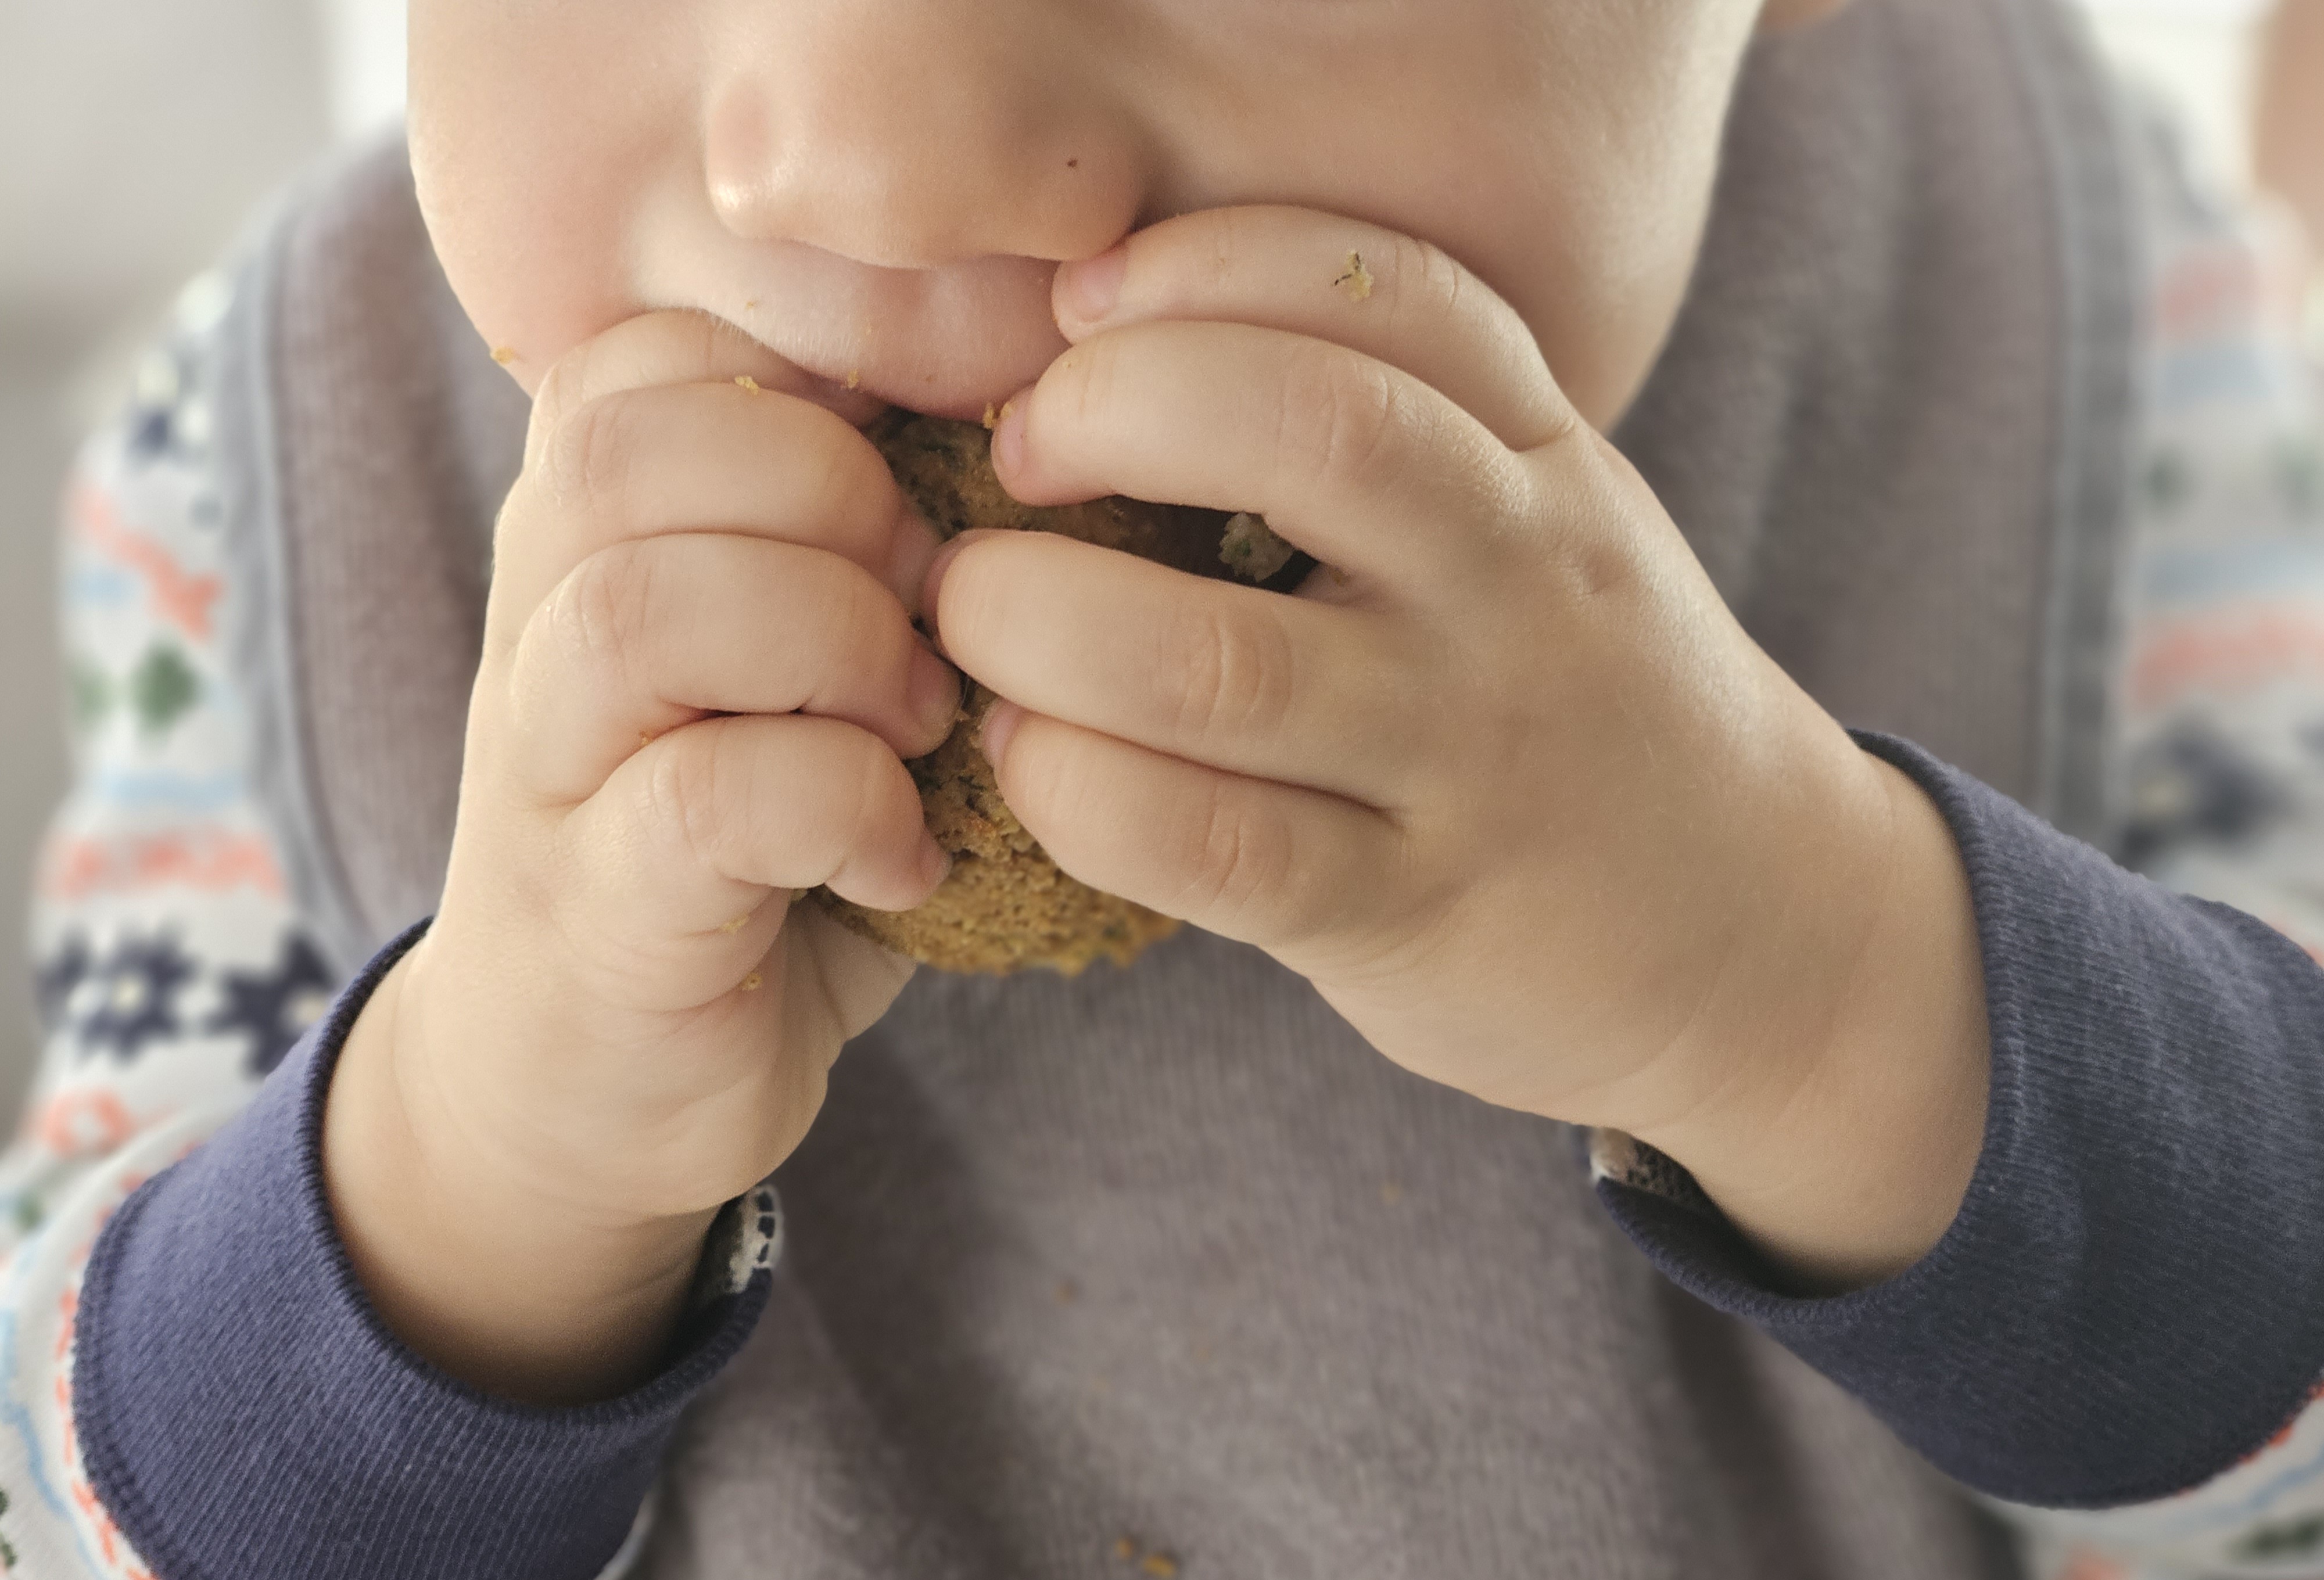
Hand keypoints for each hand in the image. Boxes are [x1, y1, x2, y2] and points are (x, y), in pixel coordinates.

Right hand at [325, 312, 958, 1402]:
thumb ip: (859, 544)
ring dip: (836, 645)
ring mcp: (550, 768)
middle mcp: (540, 621)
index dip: (834, 382)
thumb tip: (1043, 428)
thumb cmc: (742, 847)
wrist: (584, 1085)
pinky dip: (850, 810)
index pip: (668, 349)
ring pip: (651, 605)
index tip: (931, 482)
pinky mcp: (600, 908)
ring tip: (920, 727)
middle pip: (640, 445)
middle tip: (935, 613)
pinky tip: (906, 861)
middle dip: (836, 500)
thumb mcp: (794, 663)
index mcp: (591, 530)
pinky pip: (716, 796)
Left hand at [926, 208, 1990, 1287]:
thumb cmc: (1579, 705)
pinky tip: (1030, 758)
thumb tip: (1115, 356)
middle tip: (1020, 454)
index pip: (1391, 291)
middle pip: (1311, 431)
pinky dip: (1079, 791)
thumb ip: (1403, 441)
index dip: (1210, 264)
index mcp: (1548, 464)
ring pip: (1220, 664)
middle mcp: (1521, 585)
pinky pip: (1213, 844)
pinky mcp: (1408, 910)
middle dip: (1114, 408)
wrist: (1758, 933)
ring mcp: (1469, 756)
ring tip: (979, 614)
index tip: (1090, 303)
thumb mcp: (1544, 533)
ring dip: (1045, 620)